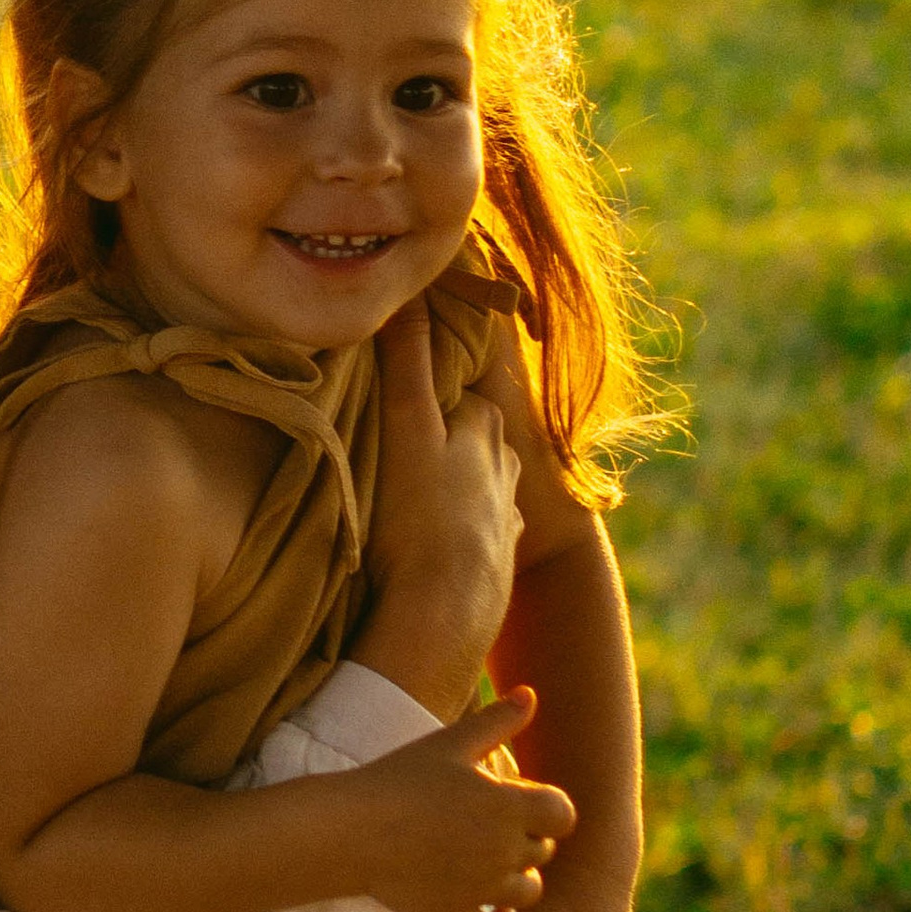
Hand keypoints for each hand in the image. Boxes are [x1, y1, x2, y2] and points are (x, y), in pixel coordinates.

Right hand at [342, 689, 574, 911]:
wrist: (351, 829)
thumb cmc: (400, 778)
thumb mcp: (451, 742)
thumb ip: (497, 721)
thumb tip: (530, 693)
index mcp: (510, 806)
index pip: (563, 813)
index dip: (546, 806)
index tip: (517, 800)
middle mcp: (505, 851)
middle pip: (543, 850)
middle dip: (526, 837)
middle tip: (488, 825)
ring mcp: (483, 890)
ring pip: (529, 892)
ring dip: (516, 878)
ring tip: (486, 863)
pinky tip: (487, 909)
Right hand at [350, 307, 521, 716]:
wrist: (443, 619)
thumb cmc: (418, 519)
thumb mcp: (405, 429)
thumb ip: (406, 363)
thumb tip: (408, 293)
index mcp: (485, 434)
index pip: (461, 396)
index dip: (433, 395)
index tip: (404, 400)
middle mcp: (506, 474)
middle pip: (478, 442)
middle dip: (451, 440)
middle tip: (404, 448)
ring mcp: (506, 525)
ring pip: (485, 491)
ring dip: (459, 490)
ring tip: (418, 499)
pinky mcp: (499, 571)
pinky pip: (484, 542)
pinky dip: (464, 538)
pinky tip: (440, 549)